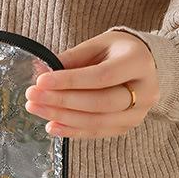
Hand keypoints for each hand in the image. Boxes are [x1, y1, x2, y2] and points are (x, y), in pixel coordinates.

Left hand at [25, 30, 159, 138]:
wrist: (143, 64)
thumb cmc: (117, 51)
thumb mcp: (97, 45)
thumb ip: (72, 58)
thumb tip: (40, 71)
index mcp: (138, 62)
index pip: (102, 76)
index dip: (70, 80)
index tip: (41, 81)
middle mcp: (145, 91)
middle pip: (100, 102)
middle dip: (62, 101)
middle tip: (32, 96)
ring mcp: (139, 113)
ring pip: (98, 121)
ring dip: (62, 117)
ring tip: (36, 109)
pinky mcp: (127, 126)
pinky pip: (97, 132)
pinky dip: (72, 131)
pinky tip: (51, 126)